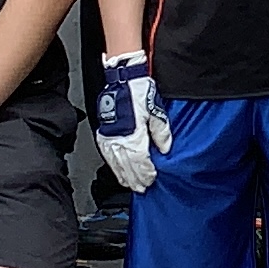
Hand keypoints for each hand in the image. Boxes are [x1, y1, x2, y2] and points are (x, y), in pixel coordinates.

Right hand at [92, 53, 166, 193]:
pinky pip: (107, 155)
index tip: (151, 179)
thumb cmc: (139, 91)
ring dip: (123, 175)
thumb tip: (165, 148)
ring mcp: (110, 137)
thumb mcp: (156, 111)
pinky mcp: (103, 133)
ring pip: (116, 163)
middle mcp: (120, 139)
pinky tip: (116, 170)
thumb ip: (161, 132)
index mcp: (134, 135)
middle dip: (135, 179)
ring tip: (129, 184)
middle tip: (141, 188)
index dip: (146, 173)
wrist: (122, 79)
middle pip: (127, 166)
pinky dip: (112, 165)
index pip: (141, 162)